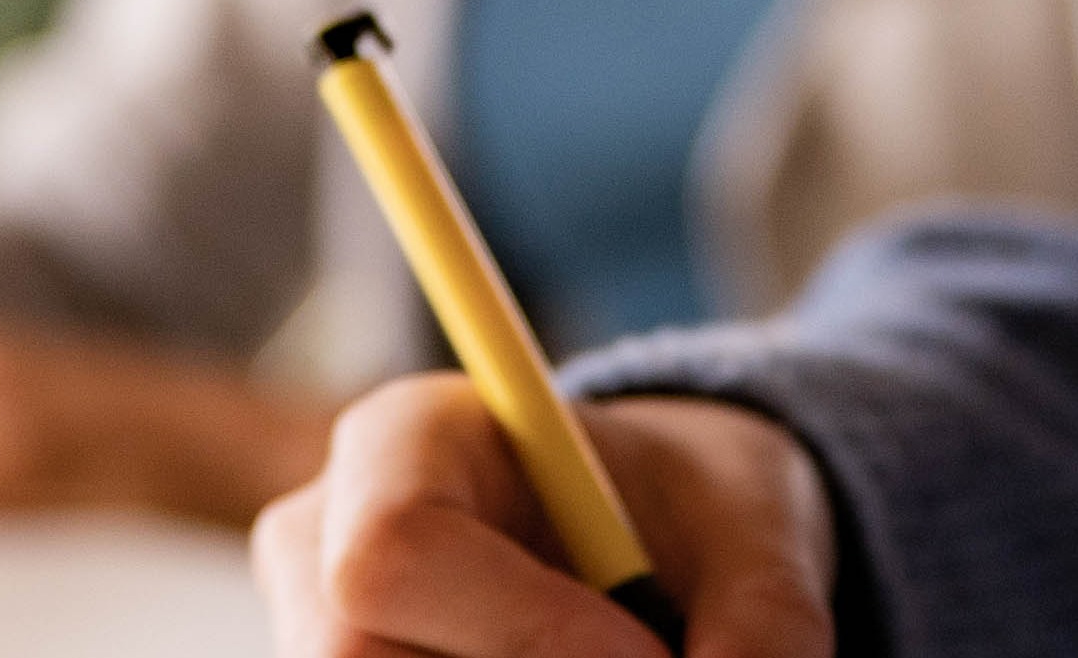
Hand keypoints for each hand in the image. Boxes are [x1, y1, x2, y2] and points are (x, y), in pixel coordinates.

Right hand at [256, 375, 837, 657]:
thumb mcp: (756, 544)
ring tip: (625, 655)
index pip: (395, 552)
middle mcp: (324, 540)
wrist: (656, 544)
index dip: (524, 633)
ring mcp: (314, 637)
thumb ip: (763, 630)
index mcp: (408, 441)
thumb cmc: (693, 513)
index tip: (649, 657)